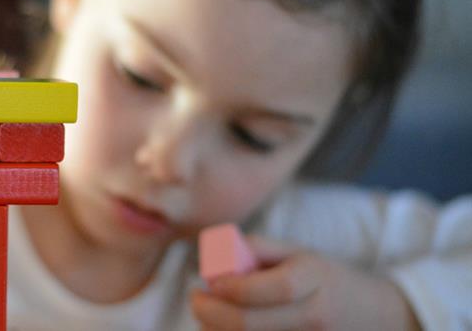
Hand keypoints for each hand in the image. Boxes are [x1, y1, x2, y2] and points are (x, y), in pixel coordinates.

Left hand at [191, 236, 421, 330]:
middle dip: (210, 314)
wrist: (377, 318)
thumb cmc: (327, 280)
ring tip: (206, 316)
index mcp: (314, 279)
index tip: (208, 282)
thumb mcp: (300, 254)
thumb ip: (258, 250)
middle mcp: (315, 316)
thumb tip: (213, 255)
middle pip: (251, 325)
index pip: (271, 288)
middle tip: (195, 299)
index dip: (233, 287)